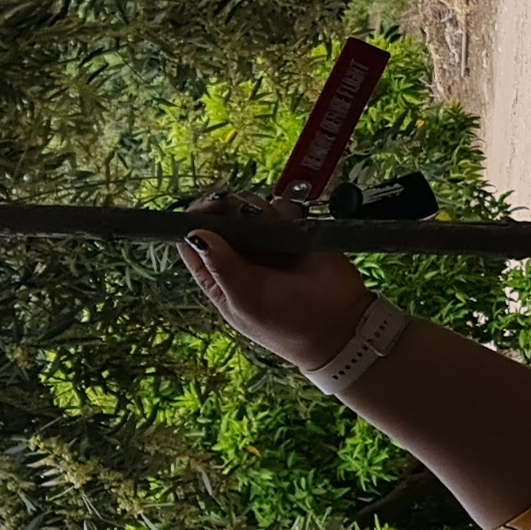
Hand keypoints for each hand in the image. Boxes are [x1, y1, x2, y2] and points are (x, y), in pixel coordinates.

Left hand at [179, 193, 374, 367]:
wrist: (339, 324)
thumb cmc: (287, 323)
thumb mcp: (246, 300)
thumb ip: (221, 267)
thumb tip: (195, 235)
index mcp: (216, 275)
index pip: (190, 240)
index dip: (196, 219)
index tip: (210, 208)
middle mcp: (237, 254)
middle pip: (219, 215)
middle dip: (230, 208)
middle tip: (247, 216)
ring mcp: (264, 241)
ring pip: (250, 206)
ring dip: (261, 212)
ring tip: (278, 235)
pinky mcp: (292, 231)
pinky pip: (282, 207)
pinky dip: (286, 213)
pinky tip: (294, 233)